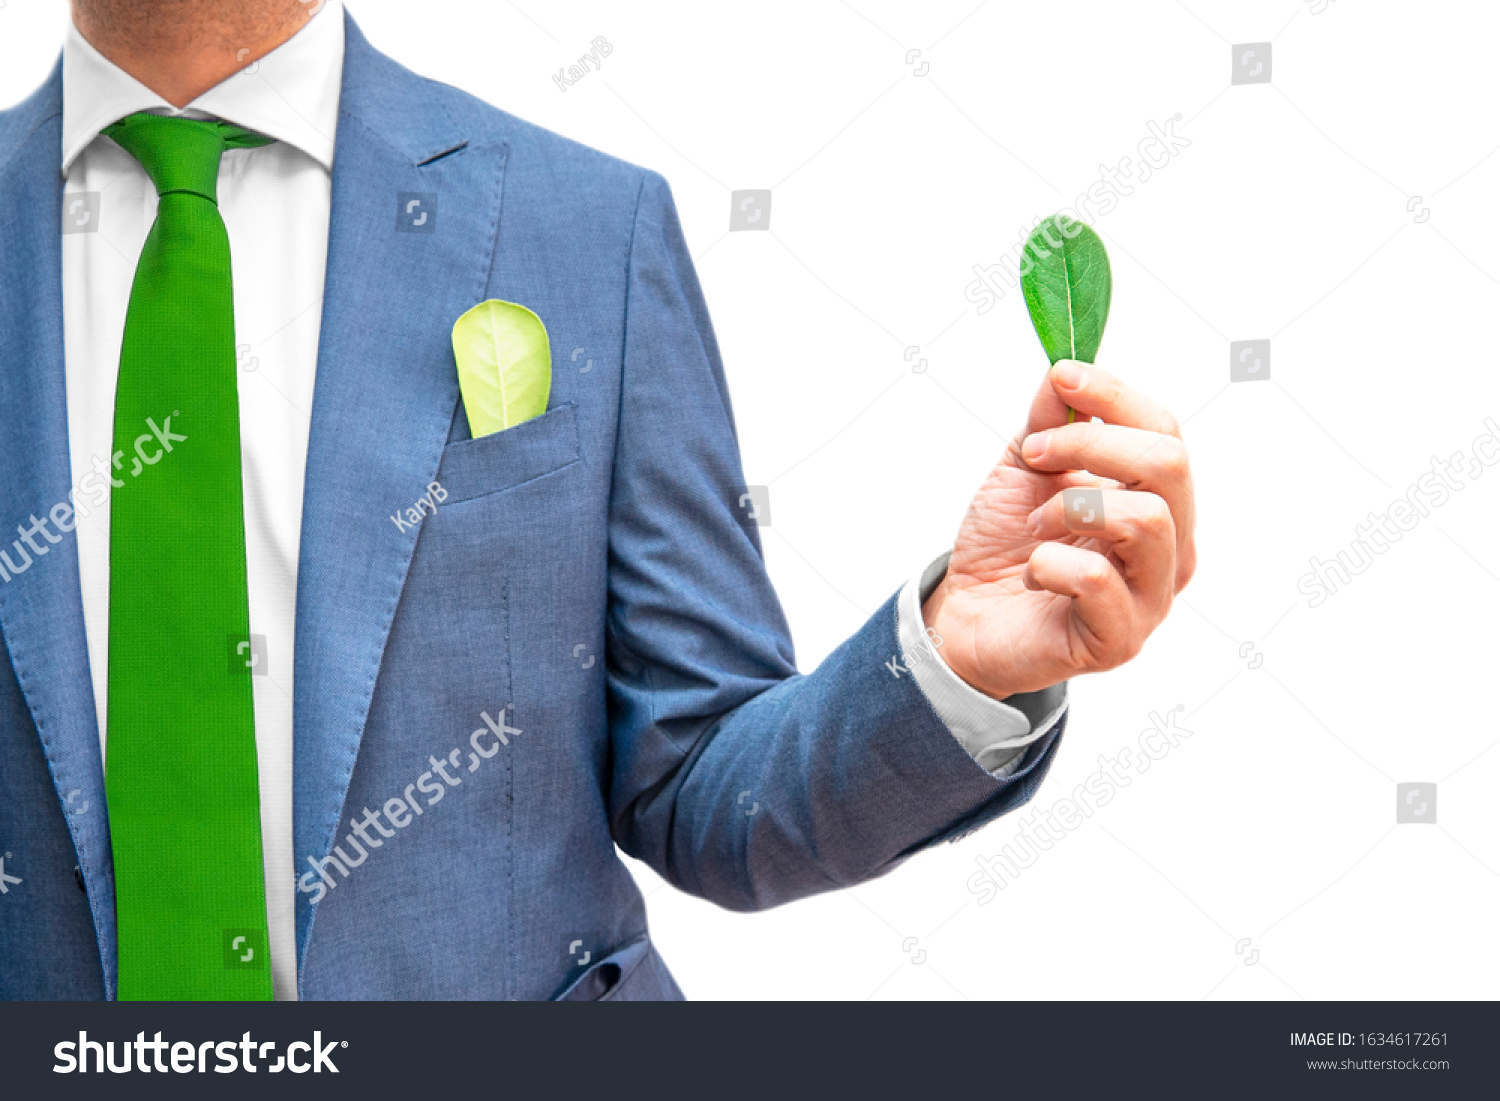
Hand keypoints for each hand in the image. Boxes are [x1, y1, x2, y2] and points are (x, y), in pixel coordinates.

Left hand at [921, 360, 1195, 698]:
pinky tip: (1034, 573)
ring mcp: (1151, 597)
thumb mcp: (1025, 468)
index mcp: (1158, 500)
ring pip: (1146, 520)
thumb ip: (1051, 421)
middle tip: (1033, 455)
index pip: (1165, 431)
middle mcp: (1171, 548)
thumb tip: (1065, 367)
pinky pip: (1099, 580)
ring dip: (1071, 505)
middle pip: (1169, 466)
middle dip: (1091, 444)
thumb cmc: (1007, 546)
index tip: (1061, 377)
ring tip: (1034, 524)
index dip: (1114, 395)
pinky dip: (1051, 564)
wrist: (966, 617)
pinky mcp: (1118, 639)